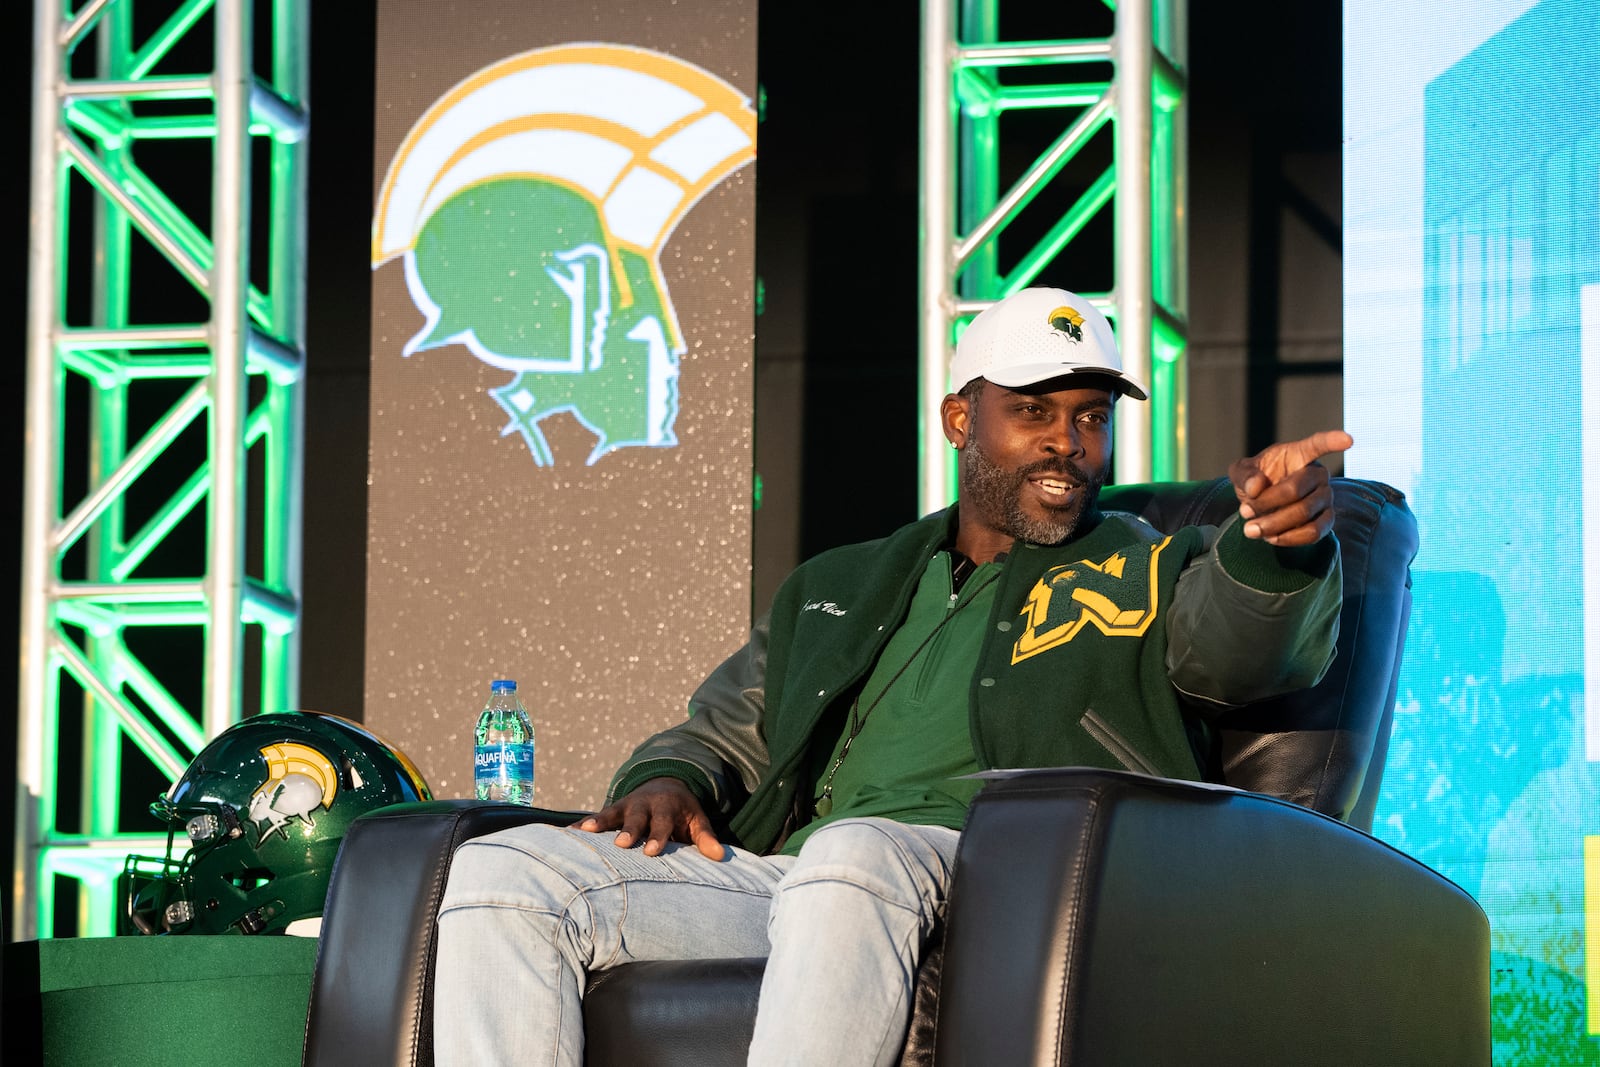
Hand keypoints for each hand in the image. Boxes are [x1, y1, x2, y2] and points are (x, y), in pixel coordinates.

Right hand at [573, 777, 725, 859]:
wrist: (666, 784)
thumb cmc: (682, 812)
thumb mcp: (697, 820)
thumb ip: (705, 838)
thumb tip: (721, 857)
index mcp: (666, 807)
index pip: (663, 824)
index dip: (658, 837)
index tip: (652, 852)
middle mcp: (644, 804)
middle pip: (636, 818)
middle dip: (629, 830)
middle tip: (622, 844)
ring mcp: (626, 806)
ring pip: (612, 814)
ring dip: (600, 823)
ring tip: (585, 833)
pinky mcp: (612, 811)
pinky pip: (596, 817)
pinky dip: (583, 825)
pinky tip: (569, 835)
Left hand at [1228, 429, 1353, 546]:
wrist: (1261, 506)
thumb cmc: (1255, 482)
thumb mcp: (1241, 472)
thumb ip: (1245, 475)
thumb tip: (1256, 487)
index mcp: (1300, 454)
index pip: (1319, 444)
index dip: (1332, 441)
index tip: (1347, 439)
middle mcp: (1319, 474)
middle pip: (1295, 490)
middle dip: (1265, 504)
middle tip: (1244, 512)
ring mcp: (1326, 498)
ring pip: (1305, 514)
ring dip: (1274, 525)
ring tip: (1251, 529)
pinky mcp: (1326, 520)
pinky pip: (1313, 533)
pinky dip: (1288, 538)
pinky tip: (1271, 537)